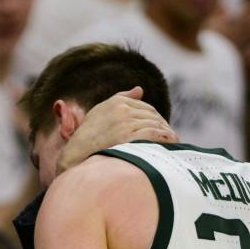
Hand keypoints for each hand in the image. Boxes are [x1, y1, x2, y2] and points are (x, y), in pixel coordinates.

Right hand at [56, 88, 177, 175]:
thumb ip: (120, 99)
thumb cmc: (87, 140)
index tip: (162, 131)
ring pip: (156, 125)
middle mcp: (121, 110)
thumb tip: (140, 89)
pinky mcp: (128, 137)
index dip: (157, 120)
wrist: (75, 159)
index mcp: (115, 103)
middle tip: (171, 140)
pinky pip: (155, 134)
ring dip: (167, 135)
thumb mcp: (100, 114)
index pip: (146, 108)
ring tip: (174, 145)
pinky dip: (166, 139)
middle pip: (153, 117)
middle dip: (163, 128)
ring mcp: (125, 123)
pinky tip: (172, 146)